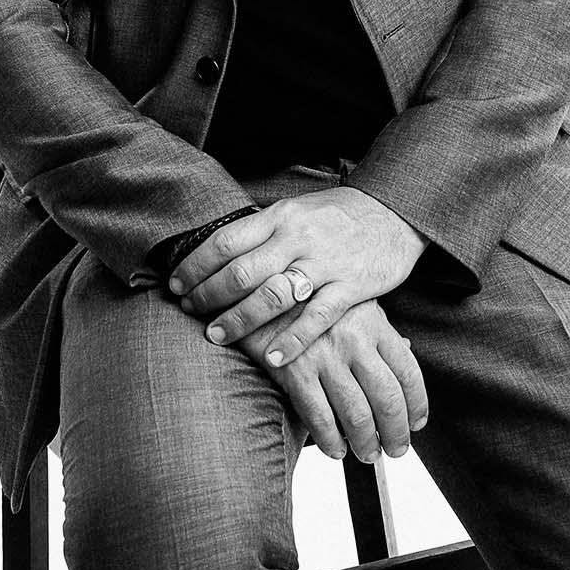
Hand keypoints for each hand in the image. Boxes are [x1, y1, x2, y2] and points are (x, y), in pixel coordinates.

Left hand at [170, 187, 427, 364]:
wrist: (393, 211)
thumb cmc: (338, 214)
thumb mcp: (296, 212)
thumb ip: (264, 232)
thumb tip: (220, 253)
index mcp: (280, 217)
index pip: (226, 241)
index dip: (196, 265)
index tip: (176, 284)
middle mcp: (297, 237)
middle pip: (241, 270)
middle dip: (208, 295)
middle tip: (188, 312)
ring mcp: (324, 262)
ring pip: (272, 295)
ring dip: (239, 319)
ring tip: (216, 336)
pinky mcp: (350, 286)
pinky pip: (316, 317)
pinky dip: (292, 340)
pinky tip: (273, 358)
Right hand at [240, 298, 428, 461]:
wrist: (260, 288)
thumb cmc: (309, 296)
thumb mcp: (350, 301)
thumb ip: (377, 328)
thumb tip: (407, 352)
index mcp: (372, 321)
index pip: (408, 371)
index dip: (416, 404)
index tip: (416, 423)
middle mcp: (353, 339)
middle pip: (387, 399)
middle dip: (396, 433)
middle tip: (396, 448)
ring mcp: (324, 355)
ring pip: (357, 415)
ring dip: (366, 443)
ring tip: (367, 453)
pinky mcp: (295, 370)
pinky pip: (320, 418)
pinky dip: (331, 441)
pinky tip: (336, 448)